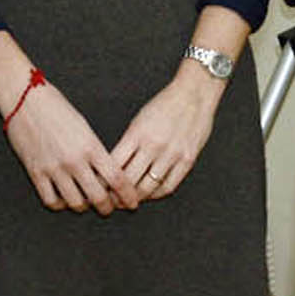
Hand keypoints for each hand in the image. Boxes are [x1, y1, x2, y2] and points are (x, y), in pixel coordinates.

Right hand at [4, 81, 136, 213]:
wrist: (24, 97)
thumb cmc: (55, 106)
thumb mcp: (83, 125)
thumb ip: (94, 149)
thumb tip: (105, 172)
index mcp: (90, 145)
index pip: (116, 179)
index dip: (128, 195)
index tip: (132, 201)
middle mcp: (74, 160)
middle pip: (98, 197)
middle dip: (107, 207)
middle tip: (109, 207)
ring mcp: (54, 168)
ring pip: (75, 203)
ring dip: (84, 207)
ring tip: (86, 203)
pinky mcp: (35, 172)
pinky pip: (51, 200)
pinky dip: (60, 205)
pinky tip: (63, 199)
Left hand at [108, 63, 223, 201]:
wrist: (194, 94)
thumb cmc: (165, 104)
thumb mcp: (139, 119)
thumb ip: (129, 142)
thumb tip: (115, 165)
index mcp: (138, 133)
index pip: (115, 164)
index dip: (105, 180)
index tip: (100, 187)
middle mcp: (154, 146)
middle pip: (129, 180)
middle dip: (117, 194)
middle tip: (111, 200)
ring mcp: (171, 154)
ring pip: (148, 187)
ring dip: (136, 198)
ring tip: (129, 201)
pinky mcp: (187, 160)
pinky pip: (169, 186)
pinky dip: (157, 194)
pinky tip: (150, 194)